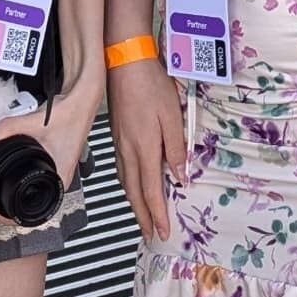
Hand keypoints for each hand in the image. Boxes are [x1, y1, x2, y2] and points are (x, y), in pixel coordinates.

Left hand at [0, 84, 99, 221]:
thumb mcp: (35, 123)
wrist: (82, 101)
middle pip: (26, 206)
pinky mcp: (52, 163)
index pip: (30, 213)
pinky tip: (5, 175)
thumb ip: (8, 127)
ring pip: (29, 194)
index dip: (4, 213)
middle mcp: (58, 181)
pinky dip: (16, 181)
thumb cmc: (72, 114)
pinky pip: (32, 179)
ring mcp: (55, 173)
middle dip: (0, 205)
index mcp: (58, 180)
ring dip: (7, 195)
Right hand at [106, 58, 184, 243]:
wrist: (125, 62)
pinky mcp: (117, 136)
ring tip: (142, 217)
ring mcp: (119, 144)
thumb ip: (176, 148)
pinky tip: (132, 186)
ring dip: (134, 203)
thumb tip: (179, 176)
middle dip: (143, 216)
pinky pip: (121, 169)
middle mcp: (128, 150)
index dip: (157, 213)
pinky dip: (128, 185)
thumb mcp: (173, 116)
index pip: (150, 190)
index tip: (162, 231)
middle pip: (134, 193)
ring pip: (125, 183)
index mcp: (144, 148)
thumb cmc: (151, 84)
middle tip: (150, 234)